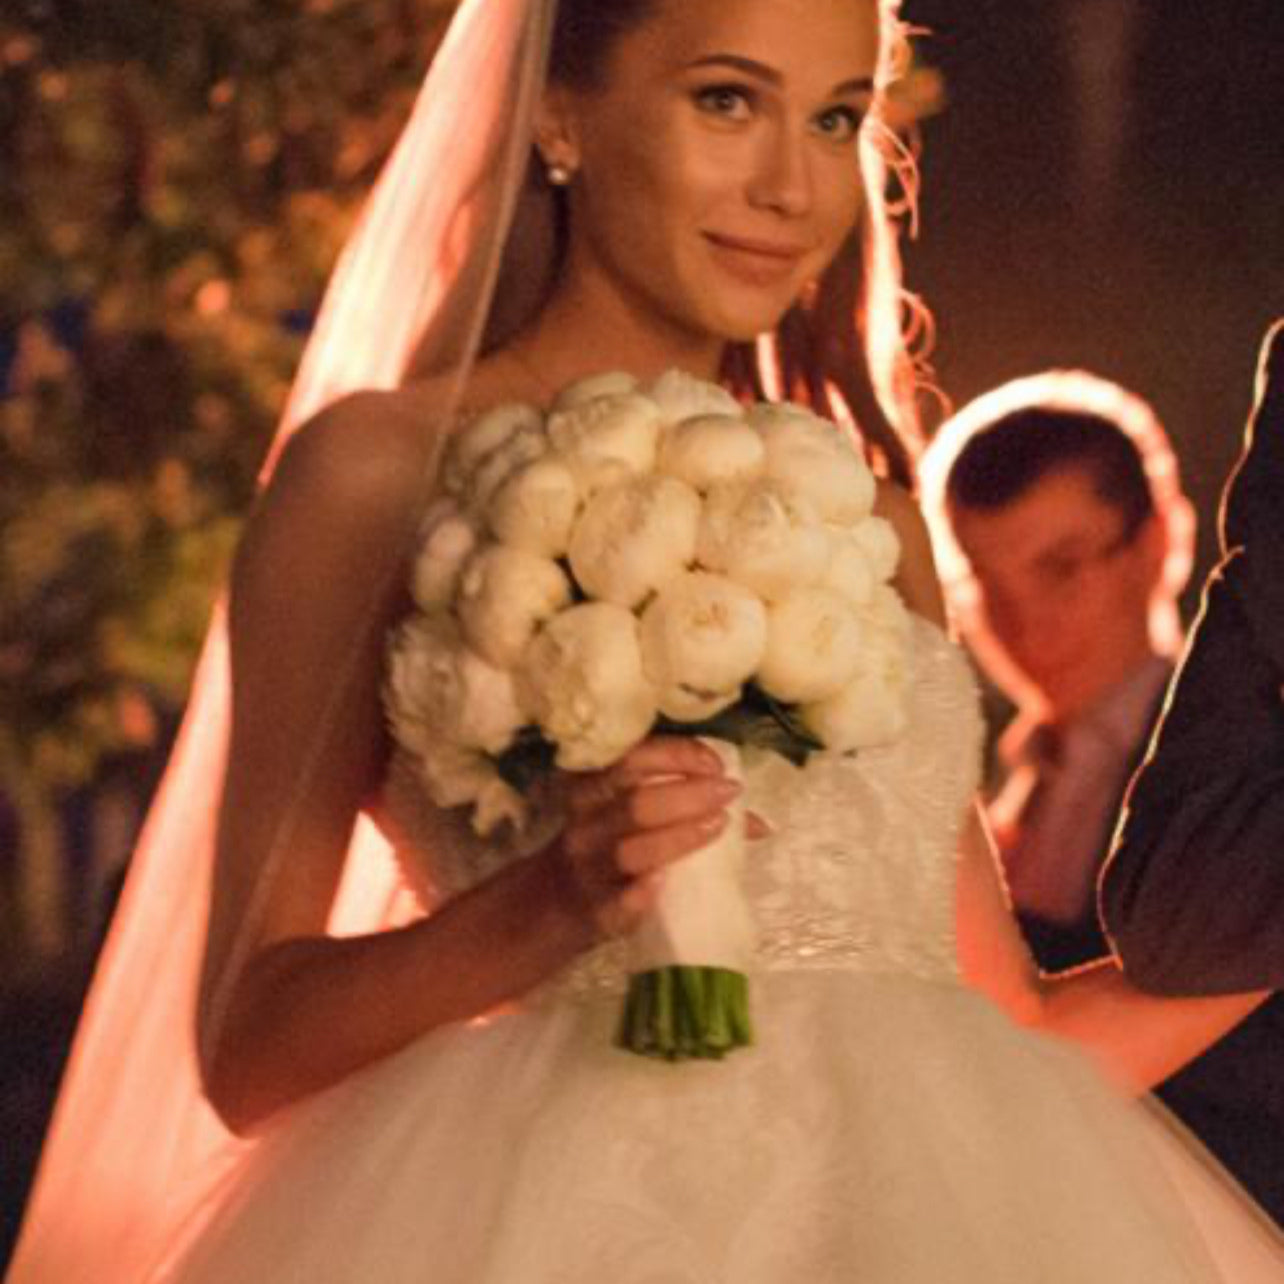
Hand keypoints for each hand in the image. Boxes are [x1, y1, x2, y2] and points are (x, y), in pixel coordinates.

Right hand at [547, 736, 745, 939]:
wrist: (550, 905)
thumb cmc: (605, 849)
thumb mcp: (627, 818)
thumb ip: (680, 806)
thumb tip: (753, 817)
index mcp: (593, 788)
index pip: (632, 760)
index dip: (676, 756)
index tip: (715, 764)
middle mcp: (587, 823)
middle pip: (635, 803)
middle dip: (687, 794)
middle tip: (728, 791)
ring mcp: (588, 868)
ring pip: (630, 851)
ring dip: (677, 836)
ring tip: (718, 826)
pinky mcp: (594, 911)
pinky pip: (616, 901)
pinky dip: (639, 892)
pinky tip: (664, 882)